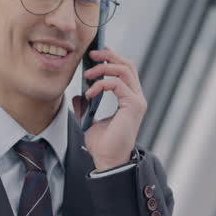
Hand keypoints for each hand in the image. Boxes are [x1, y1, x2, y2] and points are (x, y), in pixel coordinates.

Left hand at [75, 47, 145, 171]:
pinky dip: (100, 84)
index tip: (94, 55)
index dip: (111, 58)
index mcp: (129, 99)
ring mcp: (137, 101)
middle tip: (91, 54)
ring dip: (103, 67)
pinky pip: (117, 84)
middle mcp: (136, 98)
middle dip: (109, 55)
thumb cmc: (102, 145)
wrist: (108, 161)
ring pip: (124, 69)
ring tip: (87, 74)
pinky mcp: (133, 105)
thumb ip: (87, 106)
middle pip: (127, 65)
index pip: (124, 70)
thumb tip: (78, 94)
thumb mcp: (89, 120)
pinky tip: (89, 93)